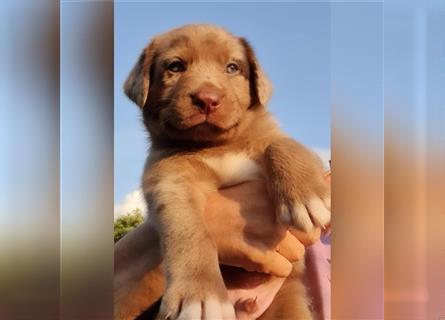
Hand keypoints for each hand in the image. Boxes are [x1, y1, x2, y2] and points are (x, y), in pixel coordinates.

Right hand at [204, 179, 320, 277]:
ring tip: (263, 247)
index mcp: (277, 193)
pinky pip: (284, 270)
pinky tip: (256, 258)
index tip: (292, 228)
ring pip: (297, 255)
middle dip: (295, 240)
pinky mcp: (260, 255)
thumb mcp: (255, 189)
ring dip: (283, 255)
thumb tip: (315, 192)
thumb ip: (279, 194)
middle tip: (275, 239)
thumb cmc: (226, 206)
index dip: (302, 224)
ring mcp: (269, 234)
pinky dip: (272, 269)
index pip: (310, 213)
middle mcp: (277, 212)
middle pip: (308, 236)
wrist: (198, 222)